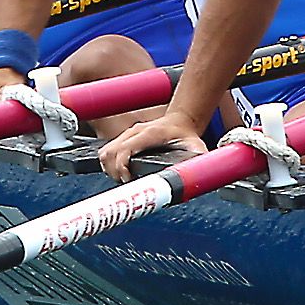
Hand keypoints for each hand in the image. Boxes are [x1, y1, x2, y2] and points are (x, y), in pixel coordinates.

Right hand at [95, 105, 212, 181]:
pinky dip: (109, 164)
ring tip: (123, 180)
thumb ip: (198, 160)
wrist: (182, 121)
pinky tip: (121, 173)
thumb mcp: (196, 147)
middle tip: (126, 184)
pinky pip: (108, 152)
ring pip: (106, 153)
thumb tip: (199, 175)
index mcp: (149, 134)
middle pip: (109, 153)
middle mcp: (135, 132)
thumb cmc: (187, 136)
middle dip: (114, 172)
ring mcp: (128, 134)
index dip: (121, 168)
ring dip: (109, 169)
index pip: (123, 150)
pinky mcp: (125, 138)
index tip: (128, 180)